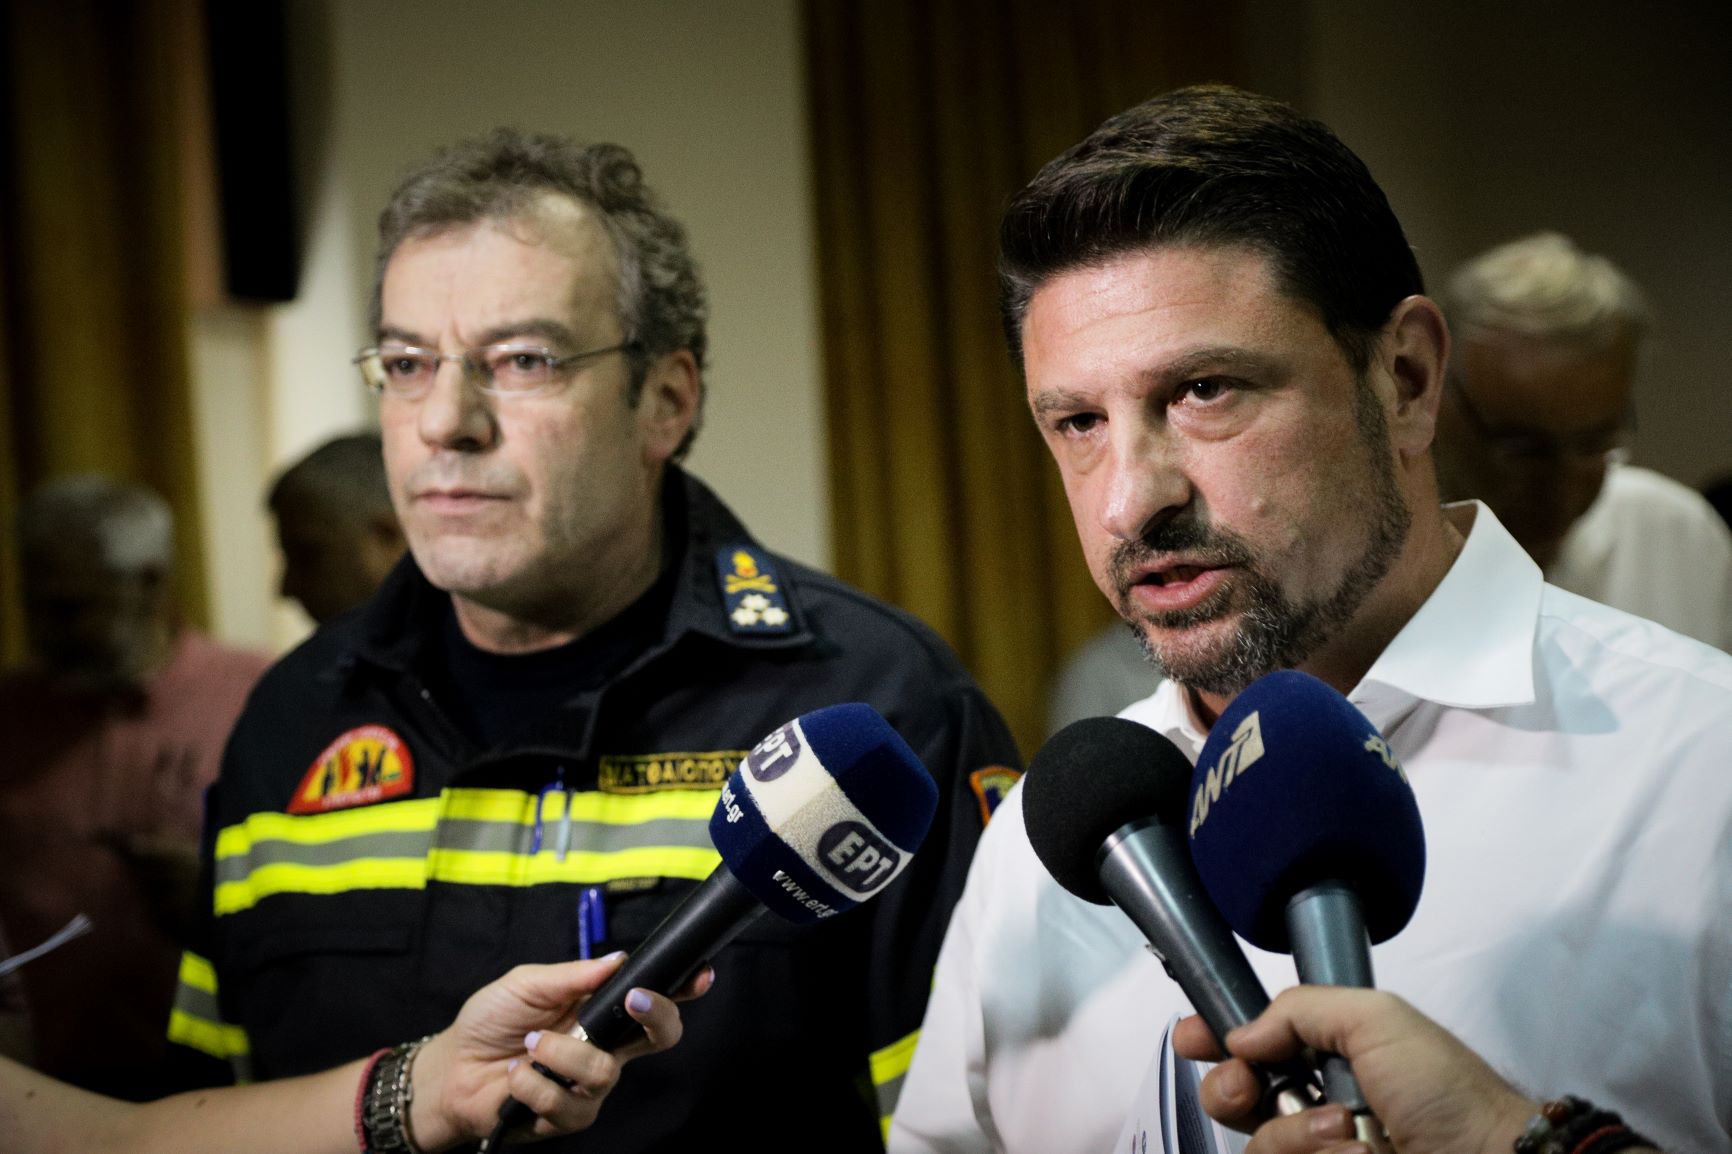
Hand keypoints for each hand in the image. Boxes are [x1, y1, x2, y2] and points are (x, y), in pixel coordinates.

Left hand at [408, 953, 714, 1147]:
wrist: (451, 1069)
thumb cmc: (490, 1022)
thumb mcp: (526, 984)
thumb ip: (572, 975)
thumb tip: (618, 959)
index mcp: (601, 1012)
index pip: (651, 1002)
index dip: (683, 990)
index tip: (699, 976)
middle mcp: (605, 1049)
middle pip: (659, 1038)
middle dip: (657, 1017)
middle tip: (634, 1002)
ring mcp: (588, 1087)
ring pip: (605, 1073)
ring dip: (564, 1053)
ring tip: (530, 1043)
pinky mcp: (565, 1117)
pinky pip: (566, 1103)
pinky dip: (534, 1084)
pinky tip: (514, 1075)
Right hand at [1172, 987, 1538, 1153]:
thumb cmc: (1446, 1091)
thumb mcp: (1378, 1019)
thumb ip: (1301, 1009)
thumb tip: (1242, 1036)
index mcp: (1323, 1058)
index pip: (1247, 1045)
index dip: (1210, 1038)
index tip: (1192, 1038)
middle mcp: (1312, 1109)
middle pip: (1230, 1099)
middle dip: (1231, 1089)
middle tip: (1251, 1088)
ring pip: (1255, 1148)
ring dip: (1294, 1136)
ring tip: (1346, 1135)